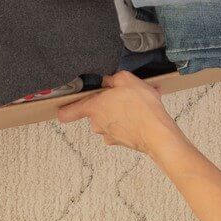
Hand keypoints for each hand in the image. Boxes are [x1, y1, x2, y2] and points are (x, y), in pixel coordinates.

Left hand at [57, 71, 186, 155]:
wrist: (157, 133)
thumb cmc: (141, 107)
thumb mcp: (126, 79)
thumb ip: (112, 79)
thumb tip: (108, 82)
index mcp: (93, 108)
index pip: (67, 113)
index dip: (64, 108)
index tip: (63, 105)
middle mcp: (97, 124)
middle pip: (95, 111)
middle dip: (108, 102)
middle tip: (124, 94)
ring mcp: (108, 135)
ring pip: (111, 118)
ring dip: (122, 110)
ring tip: (140, 102)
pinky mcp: (121, 142)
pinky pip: (122, 127)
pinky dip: (131, 120)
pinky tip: (145, 113)